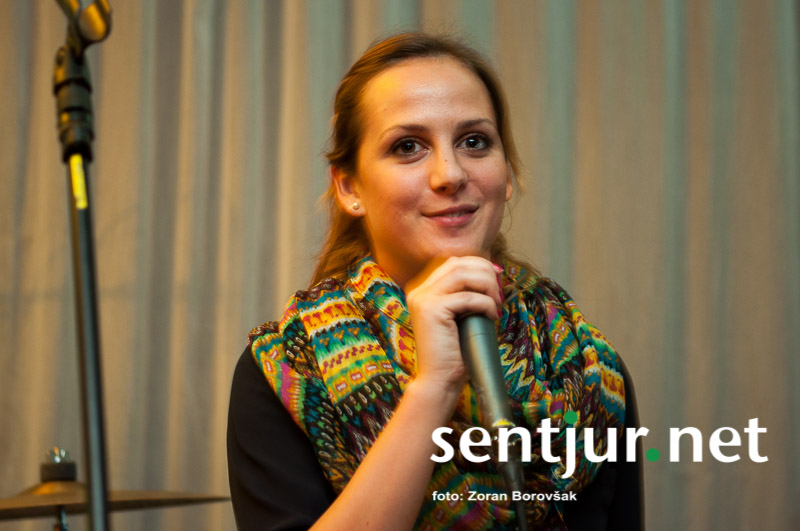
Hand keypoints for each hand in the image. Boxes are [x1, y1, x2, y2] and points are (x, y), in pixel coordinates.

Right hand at [405, 256, 502, 394]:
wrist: (439, 380)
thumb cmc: (454, 352)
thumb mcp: (461, 316)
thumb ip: (468, 295)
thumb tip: (494, 275)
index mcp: (423, 291)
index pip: (452, 262)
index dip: (478, 264)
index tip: (498, 276)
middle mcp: (419, 291)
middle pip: (457, 263)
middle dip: (484, 272)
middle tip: (500, 292)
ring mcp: (422, 299)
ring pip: (461, 274)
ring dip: (486, 285)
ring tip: (497, 303)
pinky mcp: (431, 310)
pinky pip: (467, 297)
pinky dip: (485, 304)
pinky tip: (492, 317)